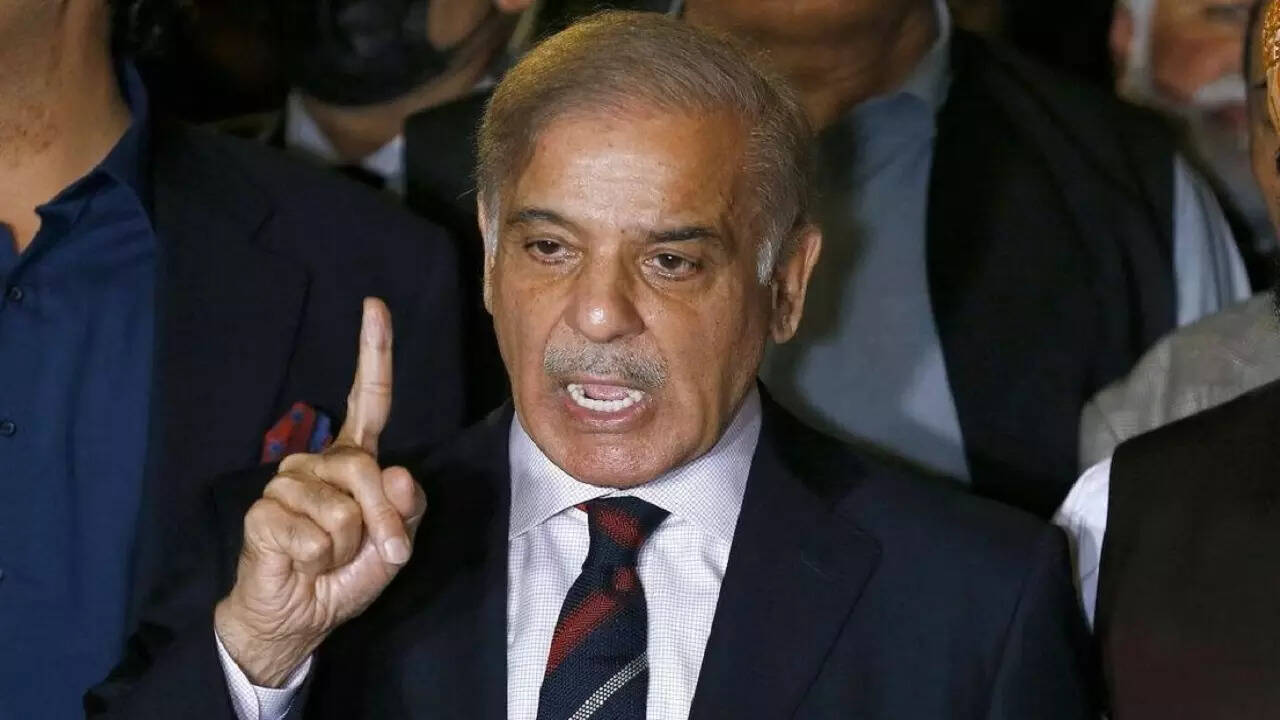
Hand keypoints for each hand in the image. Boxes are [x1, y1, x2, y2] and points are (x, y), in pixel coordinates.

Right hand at [215, 298, 426, 685]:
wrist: (297, 617)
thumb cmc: (345, 575)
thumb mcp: (393, 545)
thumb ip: (406, 510)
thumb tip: (400, 474)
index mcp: (353, 460)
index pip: (368, 400)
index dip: (373, 354)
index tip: (375, 308)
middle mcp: (318, 462)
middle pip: (365, 468)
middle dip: (382, 520)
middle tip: (379, 553)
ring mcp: (286, 484)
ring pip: (341, 509)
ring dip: (347, 547)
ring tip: (328, 558)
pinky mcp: (263, 513)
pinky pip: (313, 535)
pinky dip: (318, 560)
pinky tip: (301, 562)